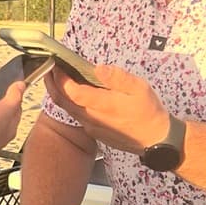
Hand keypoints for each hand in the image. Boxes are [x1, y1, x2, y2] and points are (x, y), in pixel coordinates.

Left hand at [44, 64, 167, 154]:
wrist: (156, 139)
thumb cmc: (149, 112)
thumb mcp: (139, 88)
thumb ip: (117, 78)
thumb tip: (98, 69)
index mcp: (102, 105)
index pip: (72, 92)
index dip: (61, 78)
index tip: (57, 65)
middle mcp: (92, 118)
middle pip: (63, 101)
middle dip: (52, 84)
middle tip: (49, 68)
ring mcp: (92, 127)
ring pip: (68, 109)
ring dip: (60, 93)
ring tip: (58, 77)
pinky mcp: (94, 132)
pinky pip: (76, 115)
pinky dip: (70, 102)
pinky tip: (74, 92)